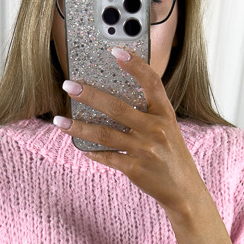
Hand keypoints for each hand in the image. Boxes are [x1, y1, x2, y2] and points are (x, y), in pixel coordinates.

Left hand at [55, 48, 208, 217]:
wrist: (185, 191)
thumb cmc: (171, 155)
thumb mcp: (168, 129)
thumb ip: (147, 114)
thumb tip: (110, 99)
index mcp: (165, 114)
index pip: (151, 82)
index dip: (135, 65)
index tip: (115, 52)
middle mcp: (156, 129)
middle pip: (117, 107)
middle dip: (89, 95)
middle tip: (68, 86)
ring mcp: (146, 150)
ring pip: (105, 134)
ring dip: (78, 127)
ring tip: (58, 121)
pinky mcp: (136, 169)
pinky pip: (108, 157)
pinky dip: (92, 152)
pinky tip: (80, 147)